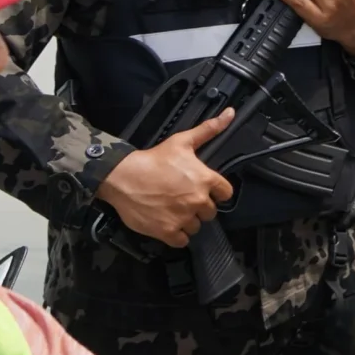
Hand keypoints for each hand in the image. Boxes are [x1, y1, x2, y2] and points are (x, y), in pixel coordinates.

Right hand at [96, 109, 235, 247]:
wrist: (123, 176)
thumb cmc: (154, 159)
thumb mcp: (183, 141)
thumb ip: (209, 130)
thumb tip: (231, 114)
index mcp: (206, 180)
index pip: (226, 193)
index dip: (216, 193)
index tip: (205, 190)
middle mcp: (198, 201)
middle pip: (210, 212)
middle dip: (200, 207)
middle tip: (184, 200)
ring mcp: (183, 217)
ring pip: (196, 227)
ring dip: (188, 221)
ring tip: (174, 211)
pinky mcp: (167, 231)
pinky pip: (181, 241)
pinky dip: (176, 236)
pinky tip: (168, 224)